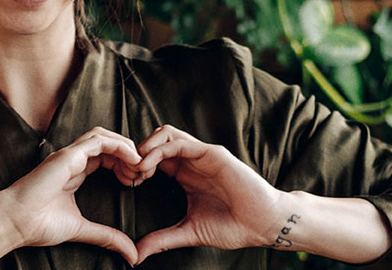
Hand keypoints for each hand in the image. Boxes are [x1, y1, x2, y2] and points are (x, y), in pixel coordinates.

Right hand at [0, 126, 145, 263]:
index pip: (105, 157)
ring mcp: (69, 155)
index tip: (137, 182)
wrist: (16, 222)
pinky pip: (98, 141)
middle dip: (129, 155)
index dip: (124, 165)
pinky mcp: (68, 155)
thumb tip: (132, 255)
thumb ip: (107, 237)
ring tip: (139, 165)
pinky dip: (119, 146)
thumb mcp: (83, 230)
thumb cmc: (39, 224)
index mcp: (74, 172)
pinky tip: (132, 159)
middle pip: (108, 144)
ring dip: (126, 147)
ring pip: (104, 137)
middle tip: (142, 174)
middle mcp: (72, 160)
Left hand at [133, 125, 284, 263]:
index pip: (153, 158)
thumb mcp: (188, 232)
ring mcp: (201, 155)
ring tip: (137, 170)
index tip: (127, 184)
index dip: (136, 167)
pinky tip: (148, 167)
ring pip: (165, 134)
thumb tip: (135, 255)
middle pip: (155, 141)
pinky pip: (179, 143)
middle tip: (128, 175)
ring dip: (145, 148)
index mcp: (185, 175)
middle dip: (136, 154)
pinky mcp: (212, 154)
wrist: (264, 225)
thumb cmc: (233, 227)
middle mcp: (192, 161)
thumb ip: (162, 239)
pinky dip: (158, 151)